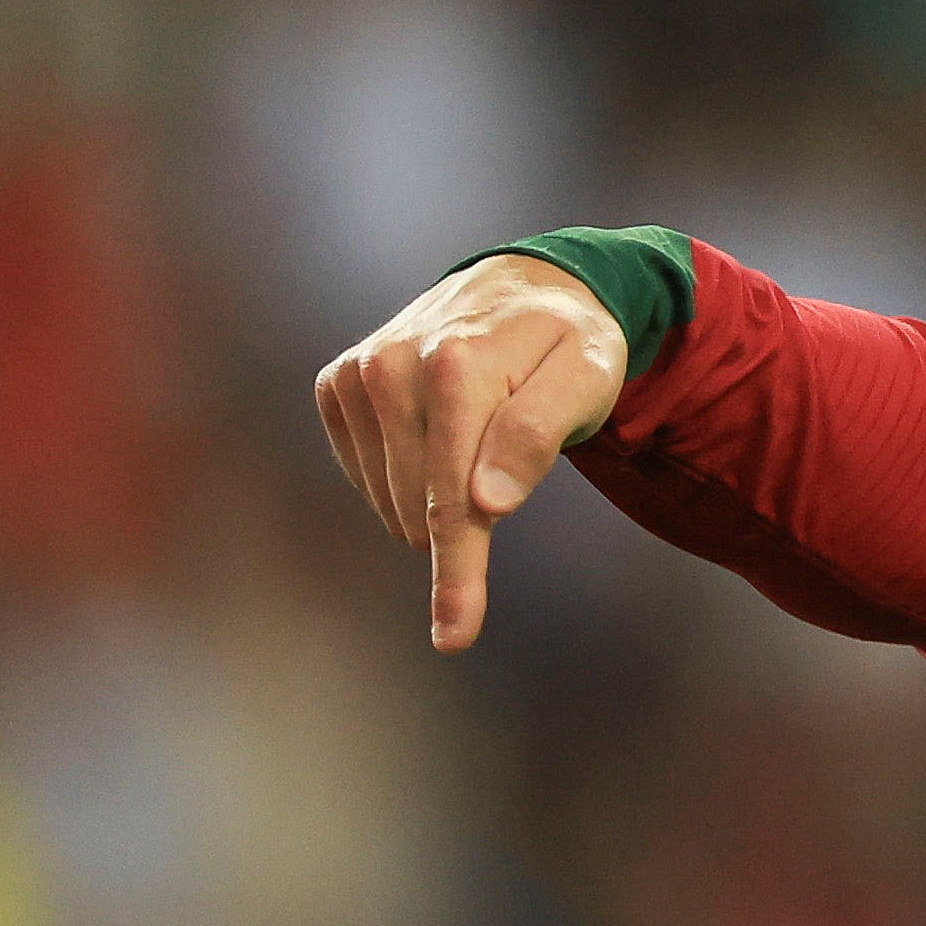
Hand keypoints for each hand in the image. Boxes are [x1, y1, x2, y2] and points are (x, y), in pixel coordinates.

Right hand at [315, 254, 628, 651]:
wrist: (525, 288)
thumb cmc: (570, 343)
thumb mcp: (588, 377)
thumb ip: (540, 434)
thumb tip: (485, 503)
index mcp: (458, 367)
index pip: (454, 499)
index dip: (458, 574)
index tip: (453, 638)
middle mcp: (394, 366)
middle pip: (421, 507)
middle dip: (465, 522)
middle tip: (510, 475)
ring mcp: (358, 374)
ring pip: (390, 499)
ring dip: (438, 497)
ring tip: (480, 439)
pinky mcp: (337, 385)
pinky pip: (364, 474)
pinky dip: (405, 478)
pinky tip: (438, 438)